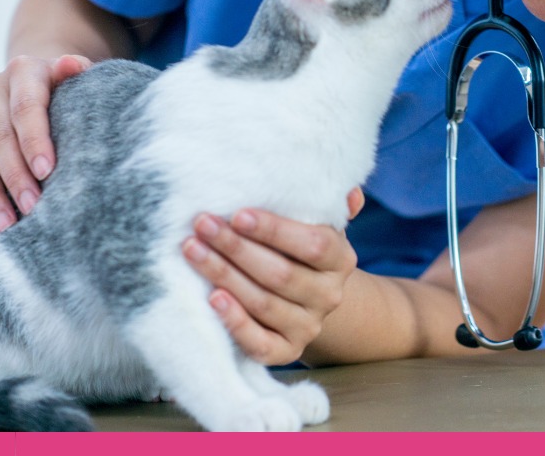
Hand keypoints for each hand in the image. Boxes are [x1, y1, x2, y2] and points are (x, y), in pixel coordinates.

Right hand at [0, 54, 91, 230]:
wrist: (34, 82)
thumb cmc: (66, 89)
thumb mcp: (77, 78)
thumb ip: (77, 73)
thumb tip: (71, 64)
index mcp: (23, 71)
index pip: (26, 108)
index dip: (34, 140)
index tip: (47, 171)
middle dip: (14, 176)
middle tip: (32, 207)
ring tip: (6, 224)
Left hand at [182, 187, 364, 365]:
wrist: (308, 298)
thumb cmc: (301, 248)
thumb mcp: (317, 223)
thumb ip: (329, 204)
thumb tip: (350, 192)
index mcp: (340, 259)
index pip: (312, 244)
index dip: (274, 231)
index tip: (238, 214)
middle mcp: (329, 295)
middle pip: (281, 274)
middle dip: (236, 247)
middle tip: (203, 225)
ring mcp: (308, 326)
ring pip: (263, 303)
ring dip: (224, 275)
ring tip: (193, 250)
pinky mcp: (286, 352)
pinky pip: (259, 343)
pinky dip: (235, 322)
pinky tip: (212, 298)